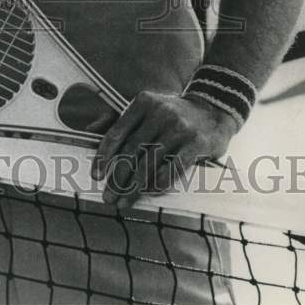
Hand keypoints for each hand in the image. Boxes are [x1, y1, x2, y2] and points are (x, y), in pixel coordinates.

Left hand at [90, 91, 238, 211]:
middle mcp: (160, 113)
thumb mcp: (147, 108)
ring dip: (134, 187)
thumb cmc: (173, 114)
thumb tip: (89, 130)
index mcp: (143, 103)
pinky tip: (149, 193)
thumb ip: (120, 119)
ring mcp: (179, 127)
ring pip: (150, 163)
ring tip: (124, 202)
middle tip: (108, 197)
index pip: (117, 132)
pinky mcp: (196, 143)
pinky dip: (159, 183)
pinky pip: (173, 168)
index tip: (96, 176)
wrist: (214, 109)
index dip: (104, 156)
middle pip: (132, 151)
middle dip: (117, 178)